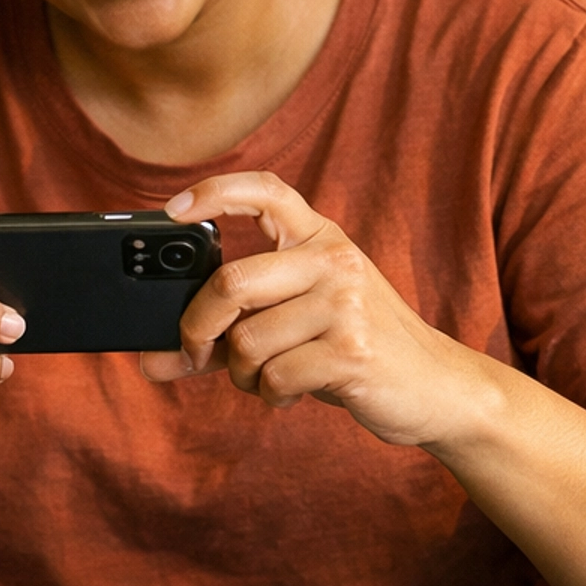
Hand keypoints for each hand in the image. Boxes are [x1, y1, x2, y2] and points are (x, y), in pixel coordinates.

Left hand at [141, 170, 482, 448]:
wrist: (436, 386)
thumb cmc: (355, 349)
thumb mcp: (298, 326)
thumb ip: (225, 337)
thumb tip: (149, 362)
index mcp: (320, 240)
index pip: (266, 190)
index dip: (214, 192)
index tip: (173, 211)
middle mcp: (334, 261)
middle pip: (230, 282)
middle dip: (196, 329)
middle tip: (195, 353)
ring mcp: (346, 304)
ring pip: (247, 341)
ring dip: (241, 375)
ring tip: (266, 380)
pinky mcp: (352, 350)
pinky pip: (275, 376)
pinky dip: (269, 395)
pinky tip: (291, 393)